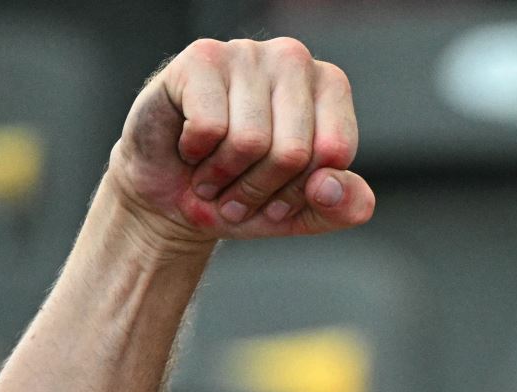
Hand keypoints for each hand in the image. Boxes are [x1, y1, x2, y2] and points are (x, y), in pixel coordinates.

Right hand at [107, 37, 373, 248]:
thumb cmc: (244, 195)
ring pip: (250, 141)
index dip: (301, 193)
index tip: (278, 200)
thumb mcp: (304, 214)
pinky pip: (209, 126)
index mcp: (330, 87)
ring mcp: (247, 52)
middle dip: (260, 190)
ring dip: (225, 177)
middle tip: (236, 196)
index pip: (334, 153)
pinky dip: (196, 153)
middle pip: (293, 151)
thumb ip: (344, 207)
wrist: (172, 198)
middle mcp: (294, 59)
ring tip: (212, 176)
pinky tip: (191, 147)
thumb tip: (329, 185)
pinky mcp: (201, 58)